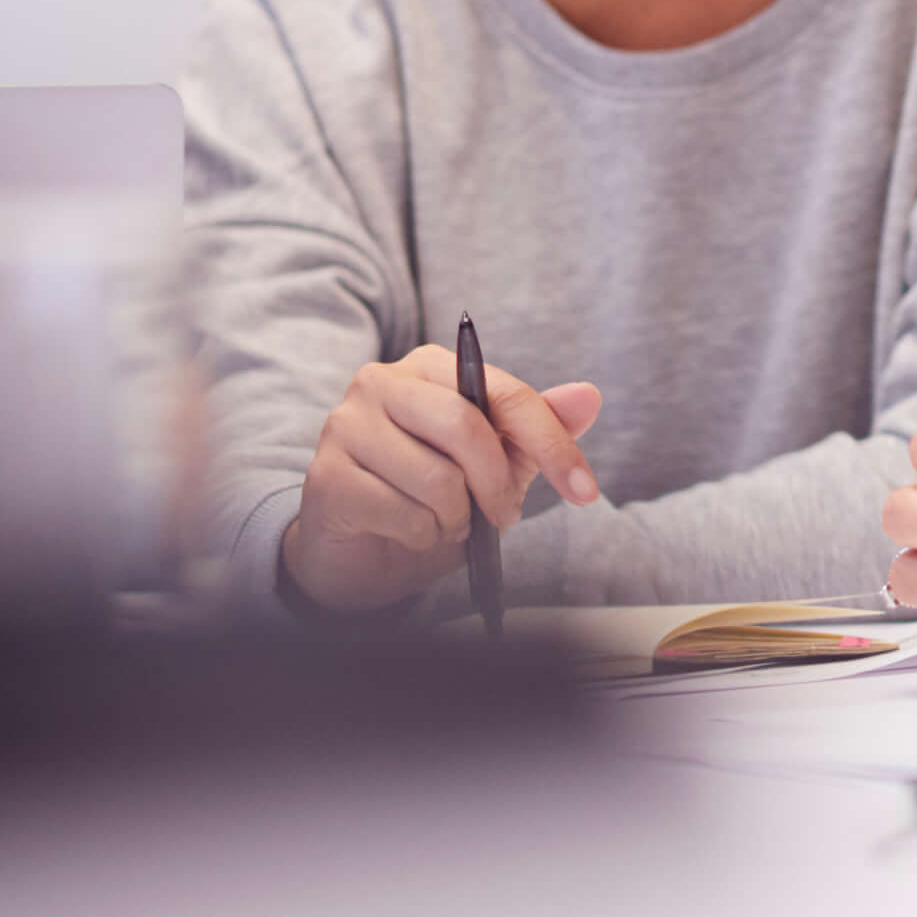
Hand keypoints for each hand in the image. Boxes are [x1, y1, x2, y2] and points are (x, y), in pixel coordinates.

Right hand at [282, 345, 604, 613]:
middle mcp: (380, 382)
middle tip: (500, 516)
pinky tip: (408, 531)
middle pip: (465, 427)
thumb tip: (589, 396)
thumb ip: (537, 430)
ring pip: (436, 478)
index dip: (552, 444)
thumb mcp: (495, 463)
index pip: (504, 394)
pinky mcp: (327, 477)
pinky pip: (402, 513)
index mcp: (429, 367)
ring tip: (442, 520)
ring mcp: (346, 426)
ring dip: (454, 517)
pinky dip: (421, 535)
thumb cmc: (430, 493)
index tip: (586, 492)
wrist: (360, 549)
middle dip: (496, 484)